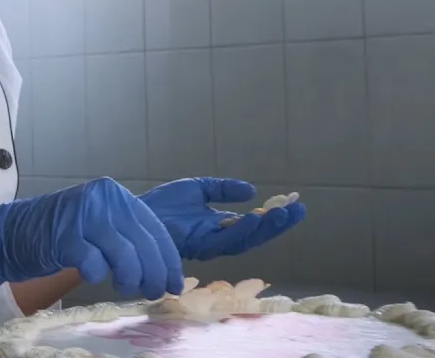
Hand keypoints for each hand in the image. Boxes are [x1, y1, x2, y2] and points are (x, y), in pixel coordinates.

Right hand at [0, 177, 183, 299]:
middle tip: (153, 293)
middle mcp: (103, 198)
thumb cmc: (55, 234)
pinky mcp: (64, 235)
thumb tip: (163, 267)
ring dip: (130, 279)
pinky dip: (97, 276)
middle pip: (144, 244)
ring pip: (125, 256)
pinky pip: (95, 264)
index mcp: (115, 194)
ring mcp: (83, 214)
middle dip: (154, 275)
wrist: (7, 233)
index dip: (168, 260)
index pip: (154, 228)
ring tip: (123, 287)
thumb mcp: (98, 226)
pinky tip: (92, 276)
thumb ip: (126, 236)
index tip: (175, 283)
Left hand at [138, 178, 304, 261]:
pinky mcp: (198, 245)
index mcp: (218, 226)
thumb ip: (223, 190)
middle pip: (254, 235)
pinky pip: (225, 241)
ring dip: (265, 228)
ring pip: (244, 240)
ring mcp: (208, 244)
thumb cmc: (162, 205)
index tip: (294, 204)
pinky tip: (254, 218)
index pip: (252, 224)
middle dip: (277, 225)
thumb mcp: (198, 189)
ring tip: (282, 214)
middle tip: (299, 211)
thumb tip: (252, 192)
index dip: (273, 216)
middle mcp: (217, 238)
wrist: (135, 212)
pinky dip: (242, 230)